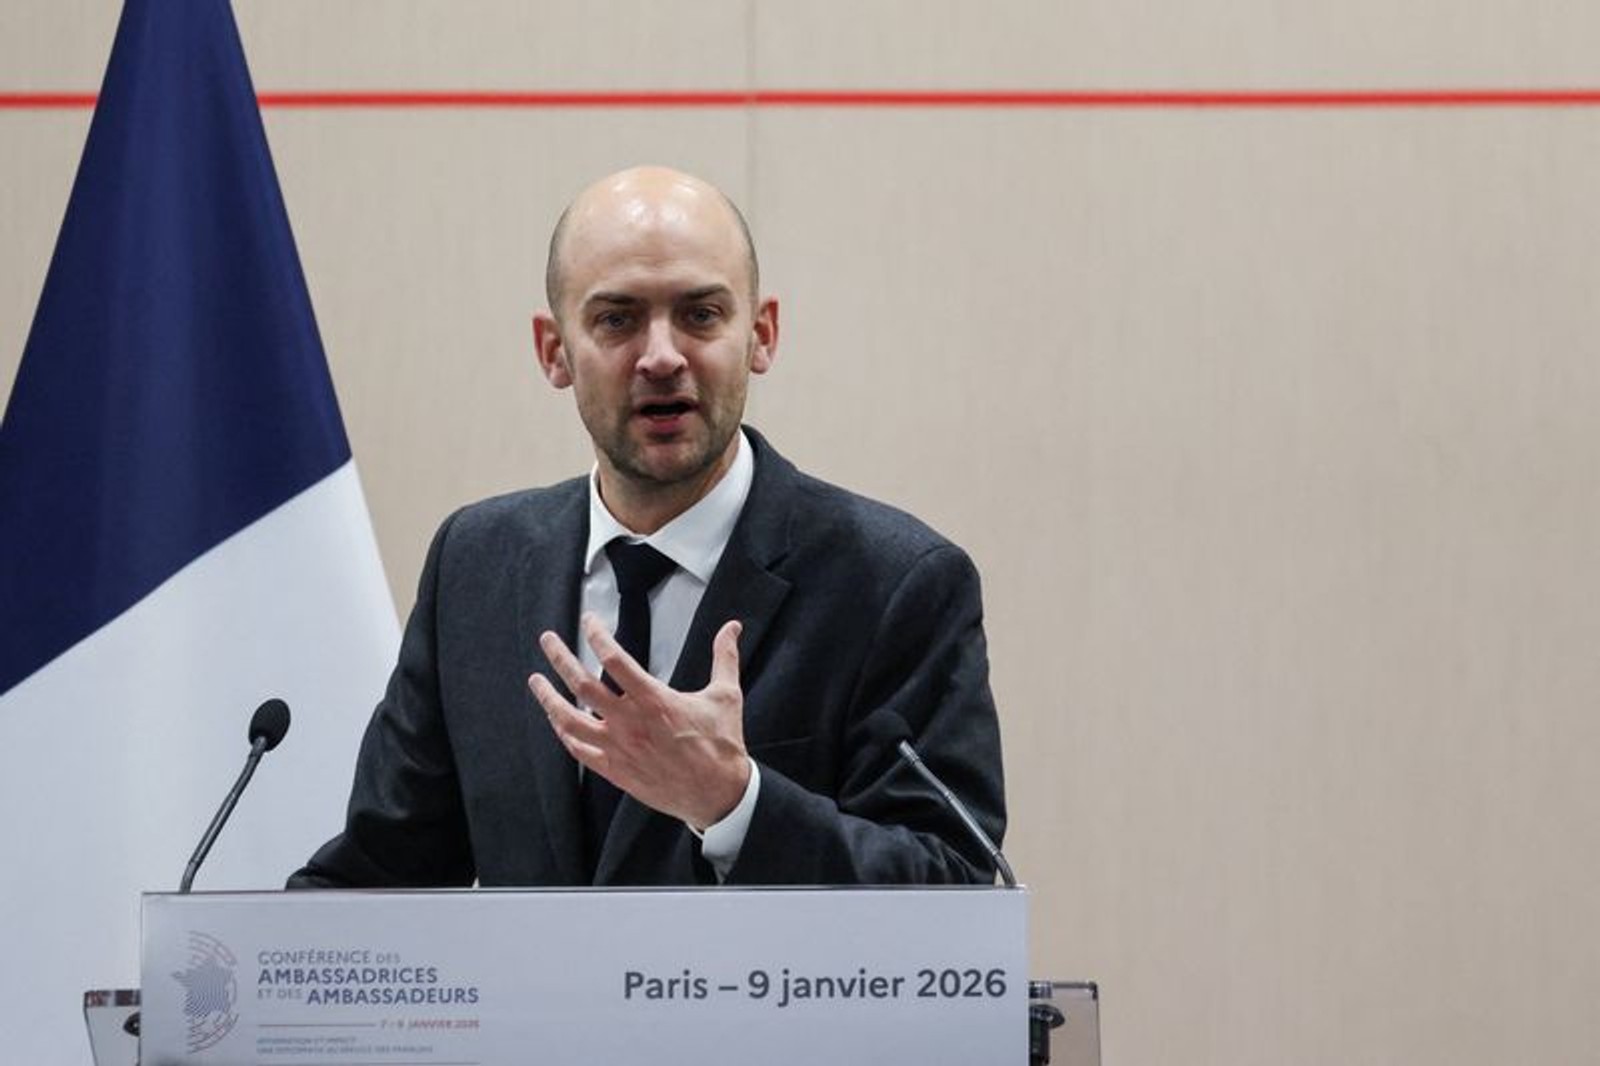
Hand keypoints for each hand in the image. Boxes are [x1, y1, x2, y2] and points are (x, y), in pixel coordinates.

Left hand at [527, 613, 750, 829]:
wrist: (717, 794)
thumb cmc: (721, 745)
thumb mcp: (726, 695)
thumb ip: (724, 657)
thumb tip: (732, 627)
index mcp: (654, 700)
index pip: (614, 660)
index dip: (597, 636)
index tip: (590, 621)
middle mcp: (630, 722)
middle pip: (582, 685)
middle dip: (560, 658)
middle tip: (547, 640)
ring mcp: (618, 748)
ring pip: (570, 720)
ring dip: (549, 698)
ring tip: (536, 681)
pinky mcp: (615, 770)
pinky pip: (579, 751)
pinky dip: (564, 734)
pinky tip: (557, 722)